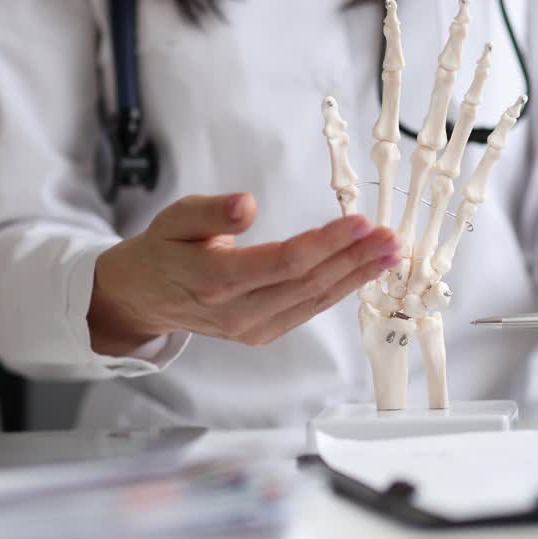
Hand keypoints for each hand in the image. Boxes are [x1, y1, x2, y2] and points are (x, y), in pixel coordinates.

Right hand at [88, 193, 400, 354]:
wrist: (144, 297)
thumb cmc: (164, 249)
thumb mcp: (174, 218)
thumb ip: (211, 212)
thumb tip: (248, 205)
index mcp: (215, 281)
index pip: (284, 262)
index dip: (327, 243)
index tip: (362, 222)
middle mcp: (237, 313)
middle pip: (308, 283)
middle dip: (355, 259)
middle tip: (392, 238)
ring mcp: (252, 329)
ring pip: (315, 300)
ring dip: (358, 276)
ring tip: (391, 254)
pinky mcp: (263, 333)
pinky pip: (309, 309)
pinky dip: (342, 289)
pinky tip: (365, 271)